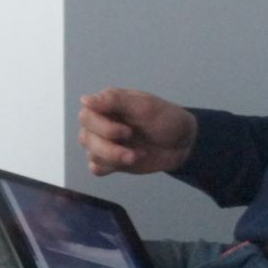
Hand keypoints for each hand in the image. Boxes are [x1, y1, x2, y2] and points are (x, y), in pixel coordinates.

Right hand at [78, 88, 197, 175]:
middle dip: (110, 147)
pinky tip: (130, 160)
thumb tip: (84, 100)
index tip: (127, 131)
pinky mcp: (110, 161)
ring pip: (91, 154)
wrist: (183, 144)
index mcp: (107, 105)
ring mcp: (104, 143)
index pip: (86, 116)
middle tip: (134, 146)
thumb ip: (114, 100)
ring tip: (137, 155)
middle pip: (85, 138)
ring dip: (114, 158)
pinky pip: (96, 168)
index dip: (102, 127)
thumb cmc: (166, 119)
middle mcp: (101, 123)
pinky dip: (111, 167)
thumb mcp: (144, 106)